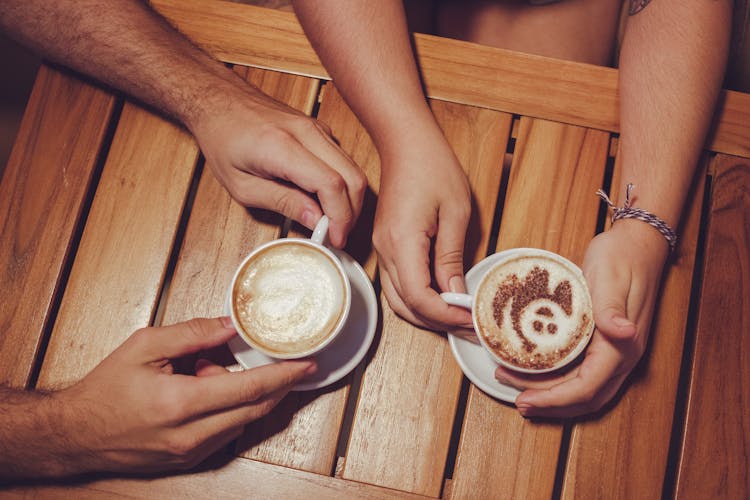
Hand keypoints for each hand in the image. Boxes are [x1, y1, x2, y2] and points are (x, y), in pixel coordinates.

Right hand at [52, 317, 315, 473]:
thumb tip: (231, 325)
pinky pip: (226, 432)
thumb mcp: (144, 346)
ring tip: (208, 371)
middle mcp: (192, 435)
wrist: (74, 436)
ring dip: (247, 395)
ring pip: (244, 422)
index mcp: (182, 403)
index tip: (309, 363)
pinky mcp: (189, 461)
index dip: (285, 375)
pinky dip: (230, 409)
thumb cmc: (105, 390)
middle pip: (257, 410)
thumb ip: (193, 333)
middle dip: (280, 385)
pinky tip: (204, 390)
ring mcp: (192, 453)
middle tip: (292, 363)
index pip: (250, 389)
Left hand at [190, 79, 366, 247]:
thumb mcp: (242, 185)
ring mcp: (317, 128)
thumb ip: (282, 202)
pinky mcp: (319, 129)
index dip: (339, 217)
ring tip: (330, 222)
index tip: (335, 238)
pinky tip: (324, 201)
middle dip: (351, 213)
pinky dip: (342, 184)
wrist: (219, 99)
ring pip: (353, 169)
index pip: (331, 184)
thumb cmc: (222, 138)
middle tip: (337, 235)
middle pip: (353, 177)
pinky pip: (343, 161)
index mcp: (283, 146)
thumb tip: (315, 219)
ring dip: (349, 200)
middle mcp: (307, 132)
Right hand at [373, 134, 473, 329]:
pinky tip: (442, 299)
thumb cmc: (432, 167)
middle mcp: (384, 250)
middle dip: (438, 323)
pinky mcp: (386, 246)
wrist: (406, 142)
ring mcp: (382, 249)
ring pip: (399, 300)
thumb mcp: (455, 212)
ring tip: (459, 317)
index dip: (446, 315)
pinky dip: (418, 300)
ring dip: (427, 315)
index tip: (471, 317)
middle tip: (471, 326)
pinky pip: (398, 284)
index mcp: (402, 242)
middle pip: (405, 306)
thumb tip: (456, 294)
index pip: (419, 298)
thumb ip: (452, 258)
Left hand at [494, 220, 668, 416]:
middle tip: (516, 400)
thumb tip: (623, 334)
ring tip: (518, 388)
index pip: (587, 387)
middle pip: (585, 397)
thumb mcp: (610, 278)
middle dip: (549, 403)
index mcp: (622, 345)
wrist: (638, 243)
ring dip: (553, 395)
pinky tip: (538, 374)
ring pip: (585, 390)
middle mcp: (623, 356)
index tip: (525, 400)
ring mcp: (617, 352)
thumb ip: (612, 309)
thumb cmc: (622, 257)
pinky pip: (583, 374)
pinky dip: (560, 382)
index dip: (555, 399)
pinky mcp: (608, 344)